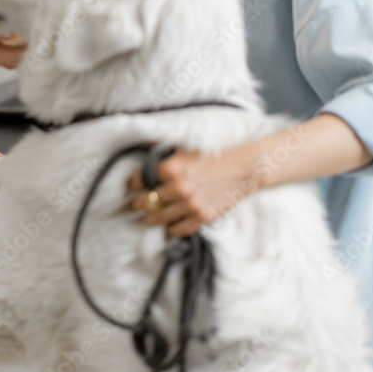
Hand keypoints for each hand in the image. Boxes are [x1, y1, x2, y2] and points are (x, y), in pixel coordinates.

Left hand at [127, 146, 255, 237]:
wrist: (243, 167)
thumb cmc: (213, 154)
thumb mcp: (184, 147)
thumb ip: (162, 148)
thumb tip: (142, 142)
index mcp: (170, 168)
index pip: (138, 180)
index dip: (131, 184)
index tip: (129, 187)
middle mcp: (177, 188)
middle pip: (145, 202)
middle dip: (136, 204)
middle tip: (133, 205)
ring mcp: (190, 204)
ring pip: (159, 218)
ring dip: (150, 219)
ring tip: (146, 218)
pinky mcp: (202, 216)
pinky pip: (179, 229)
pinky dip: (171, 230)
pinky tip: (167, 227)